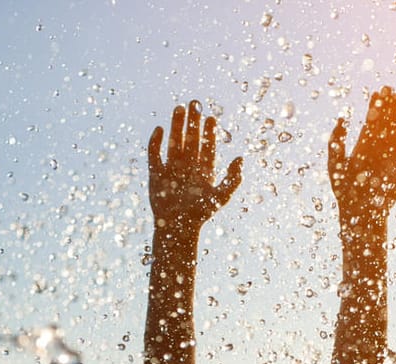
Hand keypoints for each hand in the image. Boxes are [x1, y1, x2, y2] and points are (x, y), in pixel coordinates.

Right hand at [148, 100, 242, 240]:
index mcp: (203, 170)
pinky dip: (155, 142)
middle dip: (192, 122)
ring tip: (179, 108)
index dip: (208, 132)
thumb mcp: (221, 196)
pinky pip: (154, 153)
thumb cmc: (200, 214)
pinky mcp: (156, 173)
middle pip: (190, 139)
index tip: (210, 117)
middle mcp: (188, 166)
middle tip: (195, 103)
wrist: (177, 227)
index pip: (207, 146)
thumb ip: (233, 178)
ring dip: (176, 125)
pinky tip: (160, 129)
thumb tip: (240, 158)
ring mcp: (171, 168)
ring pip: (174, 141)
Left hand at [328, 87, 395, 235]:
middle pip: (385, 123)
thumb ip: (336, 142)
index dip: (375, 106)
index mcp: (363, 147)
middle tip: (391, 89)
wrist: (361, 213)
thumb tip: (341, 119)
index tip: (378, 91)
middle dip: (388, 106)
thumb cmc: (345, 192)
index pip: (371, 122)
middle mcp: (378, 149)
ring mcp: (390, 156)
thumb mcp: (336, 165)